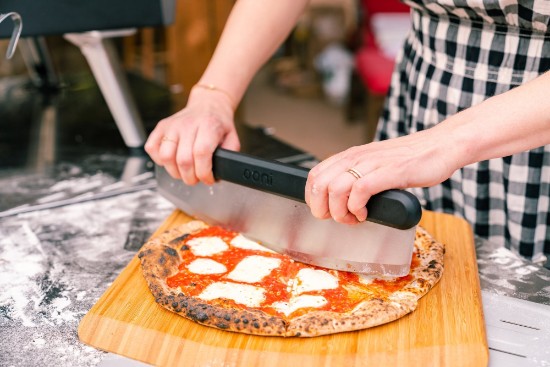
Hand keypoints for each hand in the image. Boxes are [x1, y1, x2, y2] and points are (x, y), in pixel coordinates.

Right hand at [145, 87, 239, 184]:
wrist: (208, 105)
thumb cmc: (218, 123)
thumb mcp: (232, 138)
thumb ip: (230, 154)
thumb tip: (222, 171)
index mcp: (208, 126)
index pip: (201, 154)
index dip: (204, 172)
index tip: (209, 178)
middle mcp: (188, 124)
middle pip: (183, 160)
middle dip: (191, 177)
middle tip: (197, 178)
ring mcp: (172, 125)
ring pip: (166, 157)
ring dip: (175, 172)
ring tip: (184, 172)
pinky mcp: (161, 127)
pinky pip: (152, 148)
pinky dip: (159, 160)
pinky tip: (172, 161)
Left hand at [305, 129, 459, 223]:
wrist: (441, 146)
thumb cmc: (411, 159)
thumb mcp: (376, 165)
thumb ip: (358, 177)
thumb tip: (341, 199)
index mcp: (351, 156)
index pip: (315, 175)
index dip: (313, 198)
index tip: (325, 212)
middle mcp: (357, 157)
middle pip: (319, 184)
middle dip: (322, 208)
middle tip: (338, 218)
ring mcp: (373, 164)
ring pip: (336, 189)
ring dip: (340, 212)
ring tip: (354, 218)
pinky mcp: (390, 172)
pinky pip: (360, 191)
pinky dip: (357, 208)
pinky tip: (366, 213)